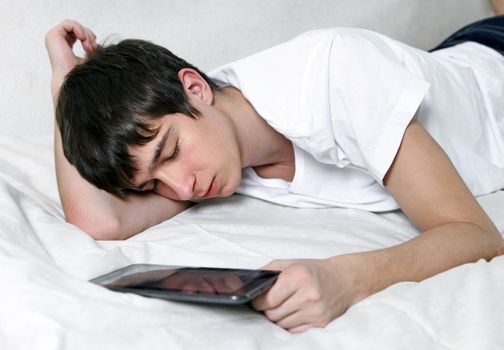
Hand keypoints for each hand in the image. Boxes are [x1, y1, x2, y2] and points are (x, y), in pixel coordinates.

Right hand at [45, 19, 97, 81]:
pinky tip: (83, 39)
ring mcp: (54, 38)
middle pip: (77, 28)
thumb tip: (97, 44)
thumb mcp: (89, 58)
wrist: (72, 79)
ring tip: (88, 46)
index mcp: (65, 46)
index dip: (89, 37)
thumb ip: (91, 49)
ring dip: (85, 34)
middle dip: (88, 35)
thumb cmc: (80, 73)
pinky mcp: (53, 36)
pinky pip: (68, 23)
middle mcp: (58, 41)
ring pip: (73, 25)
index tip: (95, 47)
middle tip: (93, 47)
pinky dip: (78, 29)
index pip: (78, 34)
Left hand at [251, 257, 365, 332]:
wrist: (344, 279)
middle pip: (273, 314)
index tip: (257, 299)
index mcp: (299, 276)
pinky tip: (293, 312)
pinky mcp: (320, 323)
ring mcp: (315, 311)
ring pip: (281, 324)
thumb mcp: (291, 263)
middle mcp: (308, 295)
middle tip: (270, 302)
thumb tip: (248, 284)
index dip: (258, 301)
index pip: (268, 299)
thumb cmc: (314, 270)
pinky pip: (294, 330)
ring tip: (284, 305)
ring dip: (278, 317)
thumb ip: (268, 272)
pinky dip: (289, 323)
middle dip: (266, 310)